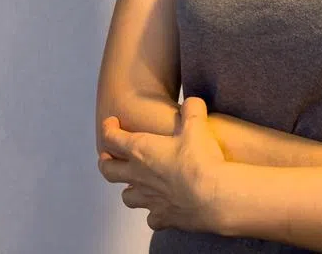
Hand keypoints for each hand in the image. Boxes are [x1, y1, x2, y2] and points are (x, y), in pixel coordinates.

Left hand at [98, 97, 228, 232]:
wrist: (215, 196)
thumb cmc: (201, 159)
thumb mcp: (197, 125)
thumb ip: (192, 109)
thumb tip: (193, 102)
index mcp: (140, 150)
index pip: (110, 137)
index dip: (108, 128)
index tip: (112, 122)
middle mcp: (138, 176)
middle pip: (108, 170)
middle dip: (105, 161)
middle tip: (109, 155)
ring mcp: (149, 200)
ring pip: (126, 197)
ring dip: (128, 188)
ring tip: (135, 182)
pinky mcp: (164, 218)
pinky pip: (152, 220)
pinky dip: (154, 213)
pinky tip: (161, 208)